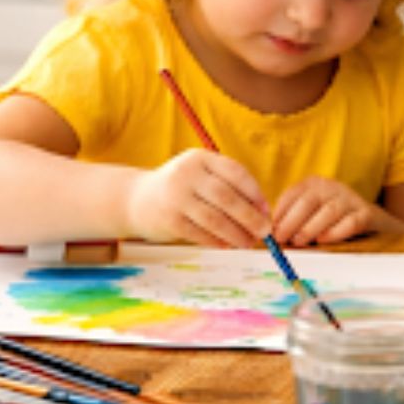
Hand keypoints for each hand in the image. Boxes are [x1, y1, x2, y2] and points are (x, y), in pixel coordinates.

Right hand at [126, 150, 271, 248]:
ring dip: (236, 234)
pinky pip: (200, 234)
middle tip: (264, 232)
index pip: (235, 173)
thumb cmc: (182, 188)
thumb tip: (262, 212)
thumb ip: (228, 186)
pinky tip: (228, 245)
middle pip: (227, 197)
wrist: (137, 199)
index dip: (255, 193)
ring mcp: (176, 197)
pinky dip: (217, 241)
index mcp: (200, 158)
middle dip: (250, 217)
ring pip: (215, 219)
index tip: (266, 211)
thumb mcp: (201, 175)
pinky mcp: (169, 219)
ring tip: (248, 243)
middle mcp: (186, 173)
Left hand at [272, 176, 382, 246]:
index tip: (271, 230)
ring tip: (299, 242)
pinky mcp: (366, 214)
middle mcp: (332, 187)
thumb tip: (272, 234)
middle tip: (282, 239)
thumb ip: (293, 219)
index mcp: (314, 184)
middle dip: (291, 222)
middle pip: (308, 201)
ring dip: (310, 228)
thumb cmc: (331, 220)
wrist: (370, 220)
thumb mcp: (310, 212)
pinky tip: (323, 240)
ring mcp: (350, 199)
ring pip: (328, 211)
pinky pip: (350, 223)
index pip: (292, 194)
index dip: (279, 213)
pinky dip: (335, 233)